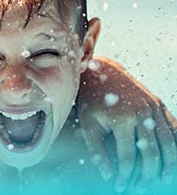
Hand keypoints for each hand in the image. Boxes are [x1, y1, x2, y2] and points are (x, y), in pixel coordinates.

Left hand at [78, 57, 176, 192]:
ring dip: (168, 164)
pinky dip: (176, 145)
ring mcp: (153, 108)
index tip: (121, 187)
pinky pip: (173, 128)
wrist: (102, 72)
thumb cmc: (91, 102)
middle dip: (147, 174)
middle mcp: (141, 113)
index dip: (125, 175)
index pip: (127, 156)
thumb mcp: (87, 125)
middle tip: (141, 189)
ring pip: (168, 142)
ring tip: (163, 179)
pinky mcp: (159, 105)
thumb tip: (108, 176)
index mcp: (121, 118)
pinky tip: (173, 159)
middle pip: (152, 152)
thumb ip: (96, 151)